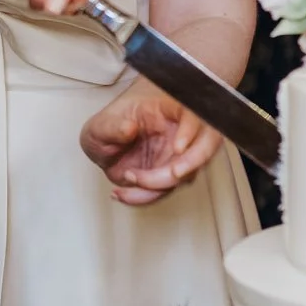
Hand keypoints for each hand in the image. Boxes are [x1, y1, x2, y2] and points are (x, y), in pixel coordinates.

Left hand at [80, 82, 222, 204]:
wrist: (104, 150)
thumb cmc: (107, 129)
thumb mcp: (100, 126)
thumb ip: (112, 127)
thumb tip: (129, 129)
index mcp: (166, 109)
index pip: (192, 114)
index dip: (191, 130)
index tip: (178, 147)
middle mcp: (177, 131)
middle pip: (205, 145)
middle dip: (191, 163)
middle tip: (172, 174)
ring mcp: (177, 155)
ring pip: (186, 173)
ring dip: (158, 185)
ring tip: (128, 178)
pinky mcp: (169, 176)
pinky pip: (165, 190)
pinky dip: (145, 196)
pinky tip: (124, 192)